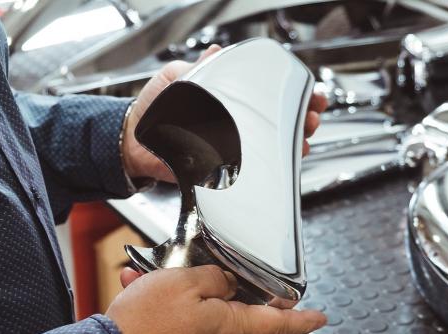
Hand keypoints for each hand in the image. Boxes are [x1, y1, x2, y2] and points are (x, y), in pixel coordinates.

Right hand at [106, 266, 325, 333]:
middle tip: (188, 267)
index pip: (277, 323)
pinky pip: (176, 320)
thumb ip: (214, 277)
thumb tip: (224, 283)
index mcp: (228, 326)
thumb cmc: (146, 323)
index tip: (319, 318)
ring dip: (176, 289)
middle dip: (209, 282)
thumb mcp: (186, 282)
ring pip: (196, 308)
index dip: (301, 319)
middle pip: (228, 306)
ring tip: (150, 278)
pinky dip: (161, 302)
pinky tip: (140, 288)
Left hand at [121, 45, 328, 181]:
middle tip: (314, 112)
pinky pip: (257, 168)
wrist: (133, 142)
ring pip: (274, 144)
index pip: (267, 93)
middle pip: (279, 119)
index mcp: (228, 98)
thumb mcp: (176, 79)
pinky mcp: (227, 168)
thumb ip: (198, 67)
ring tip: (307, 133)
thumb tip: (217, 51)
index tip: (307, 90)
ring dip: (296, 139)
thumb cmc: (153, 109)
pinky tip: (290, 158)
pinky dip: (278, 165)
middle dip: (303, 115)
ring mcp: (234, 146)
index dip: (291, 91)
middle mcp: (236, 122)